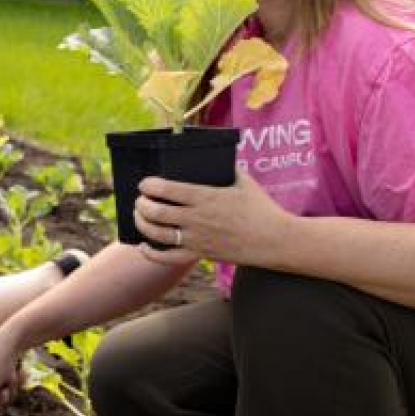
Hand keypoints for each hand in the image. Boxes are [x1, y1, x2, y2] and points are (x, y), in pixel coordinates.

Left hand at [132, 171, 288, 267]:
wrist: (276, 240)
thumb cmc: (262, 209)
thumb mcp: (245, 182)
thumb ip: (228, 168)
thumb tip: (217, 157)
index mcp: (206, 197)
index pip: (167, 189)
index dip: (149, 185)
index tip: (145, 183)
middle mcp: (197, 218)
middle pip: (156, 212)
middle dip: (142, 204)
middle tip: (140, 200)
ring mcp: (197, 238)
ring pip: (158, 234)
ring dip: (142, 224)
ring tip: (139, 216)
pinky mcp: (201, 254)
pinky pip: (169, 258)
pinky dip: (151, 254)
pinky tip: (143, 246)